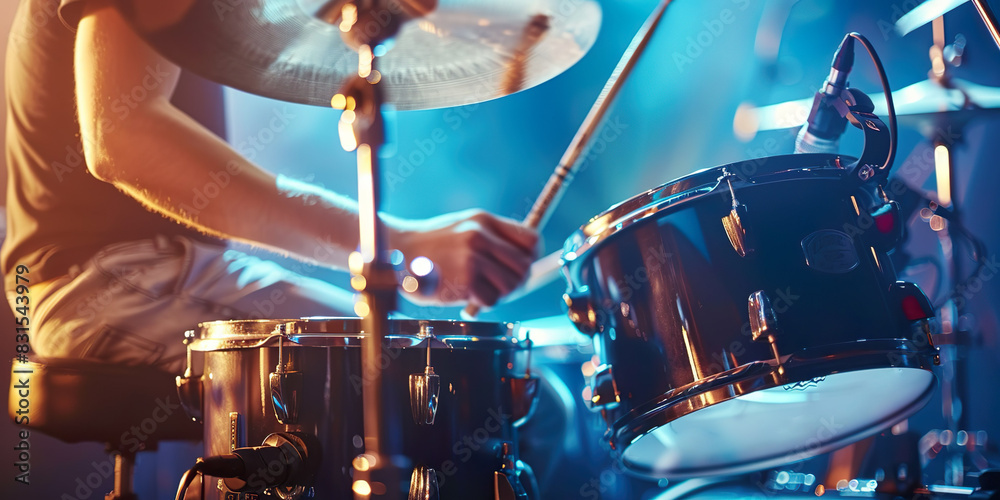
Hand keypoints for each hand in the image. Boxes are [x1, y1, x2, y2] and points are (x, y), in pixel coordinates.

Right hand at [392, 209, 537, 306]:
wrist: (395, 251)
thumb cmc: (431, 244)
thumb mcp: (465, 227)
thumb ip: (493, 239)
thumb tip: (526, 262)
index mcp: (484, 220)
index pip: (530, 239)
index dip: (531, 256)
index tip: (522, 265)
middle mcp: (481, 236)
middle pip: (524, 265)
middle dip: (517, 280)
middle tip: (502, 285)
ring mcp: (472, 258)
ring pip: (510, 285)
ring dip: (499, 292)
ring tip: (481, 288)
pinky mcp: (464, 280)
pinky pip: (491, 299)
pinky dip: (482, 301)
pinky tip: (467, 293)